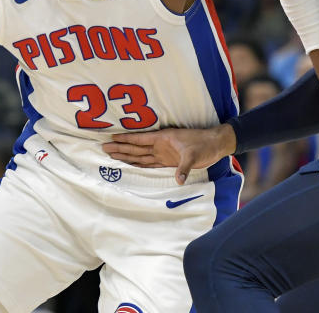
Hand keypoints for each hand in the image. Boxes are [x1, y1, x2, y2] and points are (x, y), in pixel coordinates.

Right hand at [102, 124, 235, 185]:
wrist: (214, 145)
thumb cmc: (203, 145)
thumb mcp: (194, 155)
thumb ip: (184, 167)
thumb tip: (178, 180)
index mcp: (162, 139)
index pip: (140, 140)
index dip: (125, 139)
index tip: (111, 139)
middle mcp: (160, 146)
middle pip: (136, 148)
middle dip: (120, 148)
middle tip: (104, 149)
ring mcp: (163, 153)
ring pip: (140, 155)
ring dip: (126, 156)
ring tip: (112, 156)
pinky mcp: (168, 161)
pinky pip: (150, 163)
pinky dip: (139, 164)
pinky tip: (131, 165)